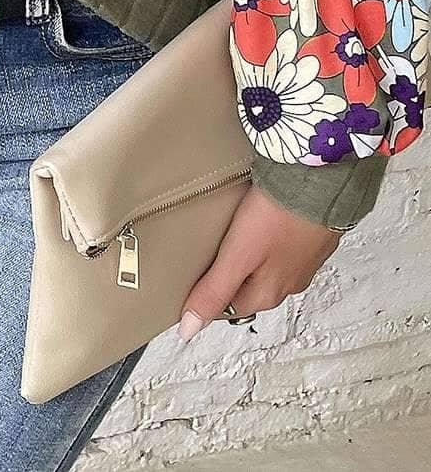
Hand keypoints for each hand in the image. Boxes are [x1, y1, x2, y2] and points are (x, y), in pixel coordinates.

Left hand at [177, 183, 343, 341]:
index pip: (230, 306)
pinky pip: (285, 244)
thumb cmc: (278, 215)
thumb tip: (189, 329)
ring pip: (269, 264)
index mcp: (270, 293)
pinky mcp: (313, 236)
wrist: (320, 181)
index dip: (209, 290)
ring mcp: (305, 259)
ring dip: (253, 253)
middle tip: (212, 248)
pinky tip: (264, 218)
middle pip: (250, 286)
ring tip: (236, 230)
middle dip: (231, 271)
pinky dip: (271, 236)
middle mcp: (291, 282)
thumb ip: (213, 292)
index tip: (196, 272)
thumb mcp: (236, 256)